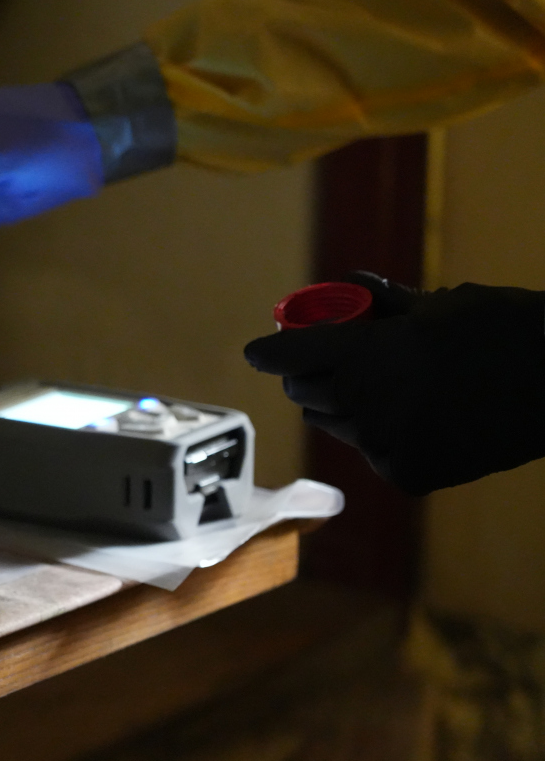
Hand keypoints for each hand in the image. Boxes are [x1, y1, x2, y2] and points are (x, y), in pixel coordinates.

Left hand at [244, 273, 544, 494]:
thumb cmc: (503, 330)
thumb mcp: (441, 305)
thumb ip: (384, 304)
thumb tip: (349, 285)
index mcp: (366, 355)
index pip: (289, 357)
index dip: (269, 352)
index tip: (258, 352)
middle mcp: (366, 405)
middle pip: (303, 393)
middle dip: (305, 376)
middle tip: (320, 364)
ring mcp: (386, 446)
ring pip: (334, 424)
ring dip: (339, 406)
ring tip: (373, 388)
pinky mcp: (408, 475)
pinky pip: (372, 451)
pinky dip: (380, 434)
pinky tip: (411, 417)